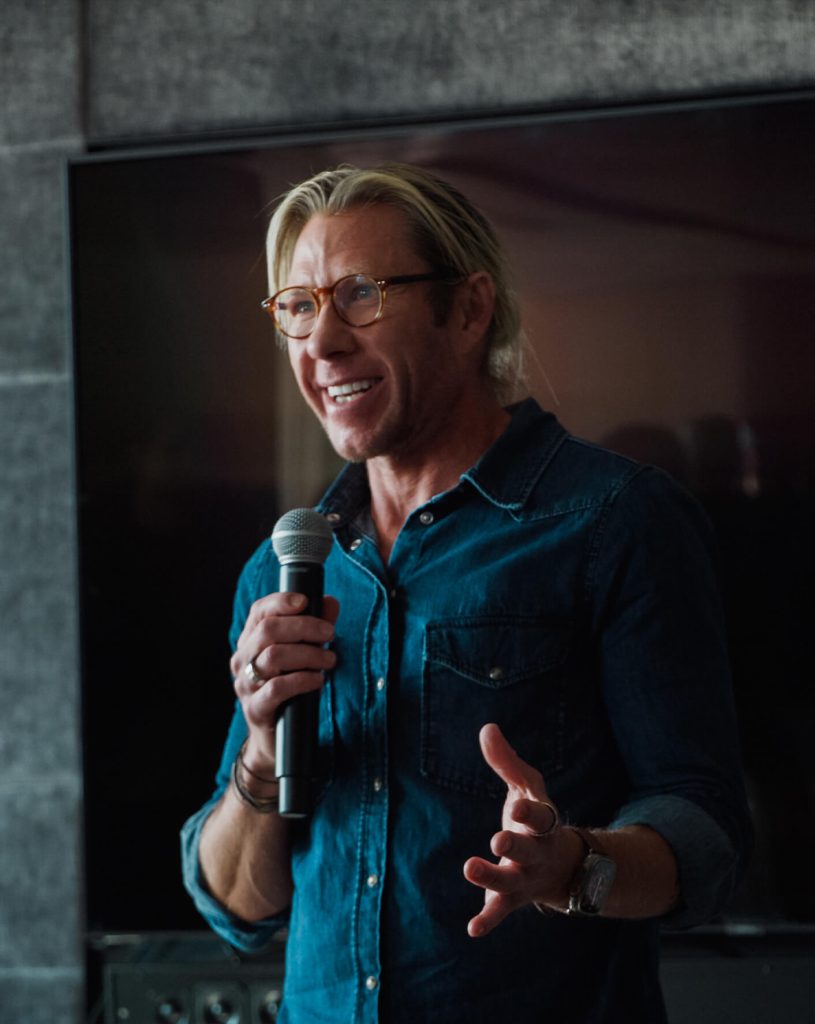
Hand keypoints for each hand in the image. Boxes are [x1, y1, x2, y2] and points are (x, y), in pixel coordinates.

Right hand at [231, 592, 339, 770]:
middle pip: (268, 630)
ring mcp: (245, 684)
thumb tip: (330, 601)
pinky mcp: (255, 709)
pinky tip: (317, 680)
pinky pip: (276, 688)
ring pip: (273, 656)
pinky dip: (302, 680)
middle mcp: (242, 659)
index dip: (281, 601)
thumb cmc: (290, 688)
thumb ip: (315, 628)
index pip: (259, 611)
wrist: (274, 737)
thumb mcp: (303, 654)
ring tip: (329, 660)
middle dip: (304, 627)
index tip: (306, 601)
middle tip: (330, 634)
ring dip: (308, 654)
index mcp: (251, 641)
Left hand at [463, 723, 581, 937]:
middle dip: (515, 847)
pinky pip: (500, 912)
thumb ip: (507, 761)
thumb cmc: (537, 819)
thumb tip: (487, 728)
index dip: (529, 813)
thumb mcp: (528, 788)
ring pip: (510, 883)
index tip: (516, 806)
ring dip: (491, 877)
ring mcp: (525, 879)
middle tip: (498, 839)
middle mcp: (537, 853)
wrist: (562, 867)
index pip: (541, 818)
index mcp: (544, 824)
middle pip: (528, 851)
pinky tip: (472, 929)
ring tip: (469, 867)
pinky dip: (488, 921)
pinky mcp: (511, 899)